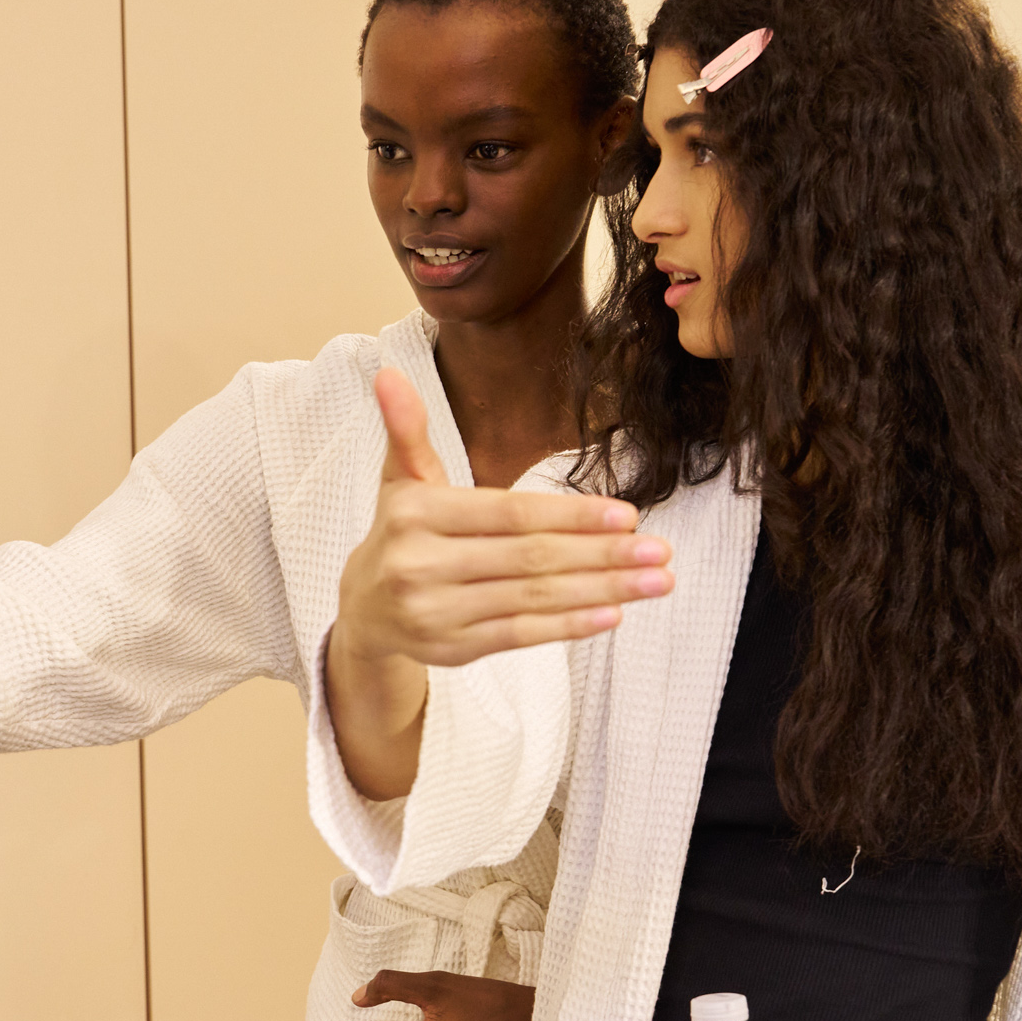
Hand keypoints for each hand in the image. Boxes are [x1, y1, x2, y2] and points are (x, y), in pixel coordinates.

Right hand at [325, 366, 672, 797]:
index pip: (510, 513)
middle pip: (529, 558)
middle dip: (601, 554)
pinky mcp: (451, 649)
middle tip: (659, 550)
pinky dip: (568, 626)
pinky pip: (520, 635)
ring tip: (655, 581)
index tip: (628, 515)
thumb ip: (407, 430)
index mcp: (417, 514)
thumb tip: (388, 372)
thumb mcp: (401, 480)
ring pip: (532, 598)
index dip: (571, 515)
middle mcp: (422, 565)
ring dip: (602, 591)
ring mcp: (436, 612)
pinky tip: (613, 615)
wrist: (362, 610)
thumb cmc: (401, 534)